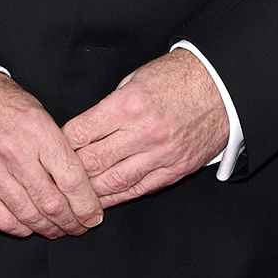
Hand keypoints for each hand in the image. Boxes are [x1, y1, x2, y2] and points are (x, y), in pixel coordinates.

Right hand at [0, 72, 103, 238]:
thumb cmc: (2, 102)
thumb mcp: (38, 110)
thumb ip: (57, 143)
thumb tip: (80, 176)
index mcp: (37, 131)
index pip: (71, 178)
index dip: (87, 203)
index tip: (94, 212)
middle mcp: (16, 153)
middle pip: (52, 203)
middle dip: (72, 222)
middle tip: (81, 226)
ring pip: (29, 215)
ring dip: (49, 229)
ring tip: (60, 230)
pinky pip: (2, 218)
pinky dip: (20, 229)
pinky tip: (30, 227)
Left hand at [62, 49, 228, 207]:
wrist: (222, 87)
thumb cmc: (179, 76)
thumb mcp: (138, 77)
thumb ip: (112, 103)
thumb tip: (89, 125)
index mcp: (129, 104)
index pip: (83, 131)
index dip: (64, 142)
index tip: (54, 146)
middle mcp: (143, 132)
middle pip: (94, 160)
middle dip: (71, 169)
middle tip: (57, 174)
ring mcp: (160, 154)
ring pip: (115, 181)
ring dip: (91, 190)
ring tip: (74, 194)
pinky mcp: (175, 169)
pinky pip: (140, 188)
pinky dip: (118, 196)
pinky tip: (103, 200)